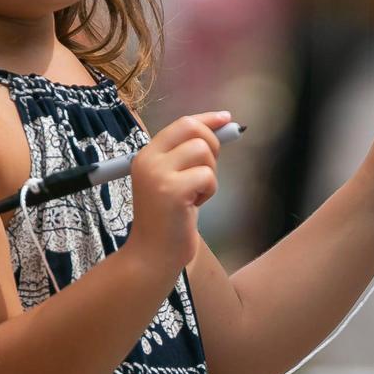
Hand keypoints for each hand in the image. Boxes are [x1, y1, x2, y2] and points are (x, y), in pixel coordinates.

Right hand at [127, 112, 229, 276]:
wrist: (152, 255)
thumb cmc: (168, 219)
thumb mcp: (172, 179)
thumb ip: (187, 155)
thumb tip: (221, 126)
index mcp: (147, 154)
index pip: (181, 123)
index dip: (207, 119)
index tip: (226, 118)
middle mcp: (149, 159)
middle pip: (192, 129)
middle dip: (211, 144)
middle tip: (207, 171)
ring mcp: (158, 174)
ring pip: (203, 151)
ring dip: (209, 173)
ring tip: (196, 193)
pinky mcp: (172, 190)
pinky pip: (207, 176)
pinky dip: (209, 191)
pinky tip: (194, 205)